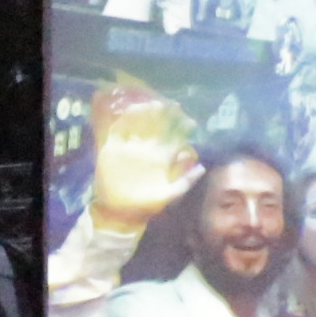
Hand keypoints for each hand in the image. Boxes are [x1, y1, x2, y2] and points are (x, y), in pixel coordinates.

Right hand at [86, 81, 199, 227]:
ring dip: (144, 114)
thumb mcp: (168, 195)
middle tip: (171, 104)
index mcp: (163, 157)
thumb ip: (185, 182)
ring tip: (150, 104)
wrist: (120, 212)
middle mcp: (148, 149)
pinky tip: (127, 112)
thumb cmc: (146, 205)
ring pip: (139, 125)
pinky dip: (122, 121)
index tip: (189, 119)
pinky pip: (118, 131)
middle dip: (164, 115)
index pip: (175, 138)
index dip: (182, 128)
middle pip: (158, 127)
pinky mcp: (114, 149)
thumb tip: (202, 167)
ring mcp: (131, 148)